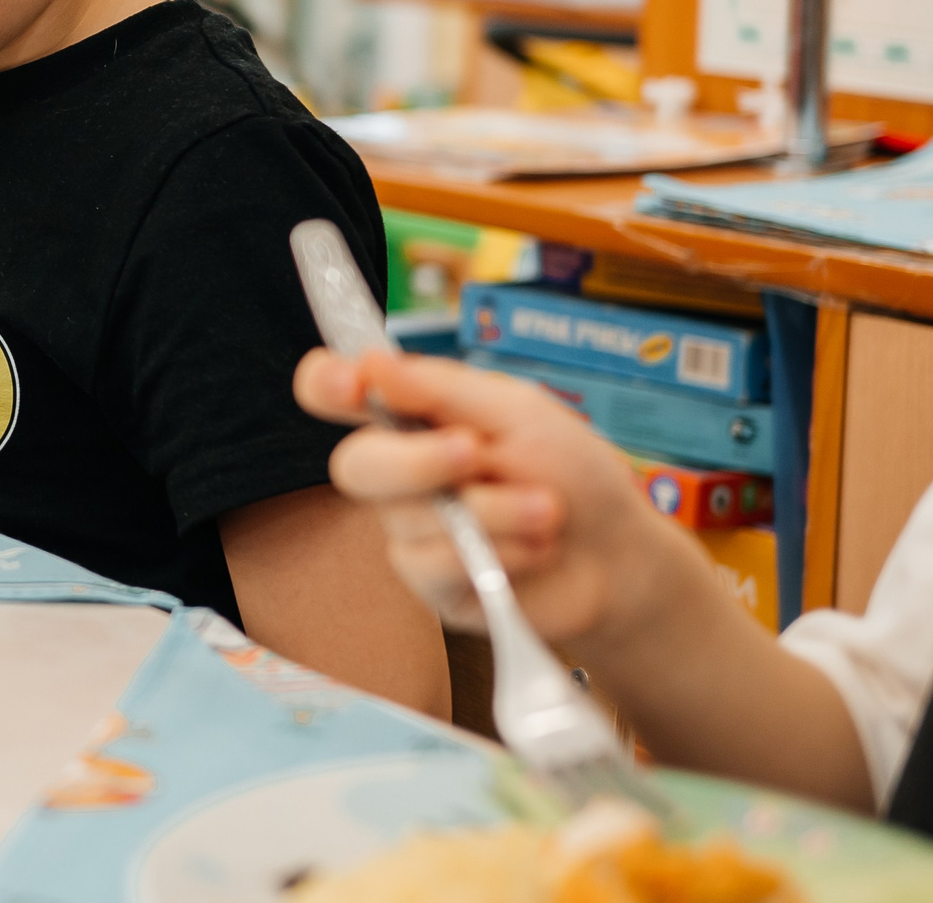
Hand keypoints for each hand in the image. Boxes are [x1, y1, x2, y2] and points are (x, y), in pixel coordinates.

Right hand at [293, 349, 698, 647]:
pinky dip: (496, 554)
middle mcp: (400, 472)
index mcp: (412, 416)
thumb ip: (442, 390)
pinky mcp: (433, 585)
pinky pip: (433, 568)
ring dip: (489, 512)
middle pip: (354, 466)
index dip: (325, 384)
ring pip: (407, 520)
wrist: (621, 555)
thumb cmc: (571, 471)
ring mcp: (412, 531)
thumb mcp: (518, 412)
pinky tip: (534, 550)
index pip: (335, 392)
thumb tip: (370, 361)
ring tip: (546, 510)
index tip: (351, 385)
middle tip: (475, 453)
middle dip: (416, 461)